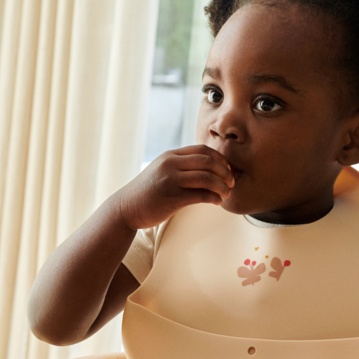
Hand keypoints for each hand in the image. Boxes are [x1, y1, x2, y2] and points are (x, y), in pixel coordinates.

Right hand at [114, 145, 234, 230]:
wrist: (126, 207)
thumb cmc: (148, 191)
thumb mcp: (162, 170)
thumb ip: (181, 166)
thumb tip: (209, 168)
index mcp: (171, 155)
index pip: (203, 150)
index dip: (220, 158)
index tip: (228, 169)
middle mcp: (171, 164)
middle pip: (208, 161)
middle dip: (225, 171)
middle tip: (232, 181)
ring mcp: (170, 180)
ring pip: (207, 178)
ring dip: (222, 186)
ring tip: (226, 193)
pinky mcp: (172, 198)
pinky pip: (200, 195)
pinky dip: (214, 198)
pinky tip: (217, 202)